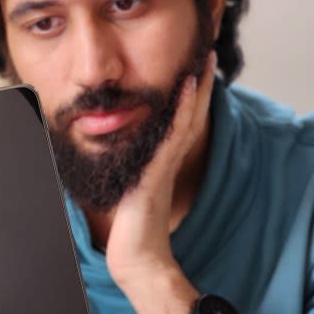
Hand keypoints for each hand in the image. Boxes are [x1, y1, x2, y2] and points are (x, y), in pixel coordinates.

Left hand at [106, 52, 216, 289]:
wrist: (133, 257)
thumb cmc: (128, 228)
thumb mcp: (125, 189)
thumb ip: (124, 170)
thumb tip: (108, 152)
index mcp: (158, 163)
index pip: (176, 122)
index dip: (185, 97)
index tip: (189, 70)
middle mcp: (165, 161)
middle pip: (187, 116)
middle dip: (196, 86)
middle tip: (205, 55)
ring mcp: (163, 167)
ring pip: (184, 121)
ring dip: (193, 92)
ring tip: (200, 64)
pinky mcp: (156, 175)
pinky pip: (171, 139)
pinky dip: (180, 114)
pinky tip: (183, 93)